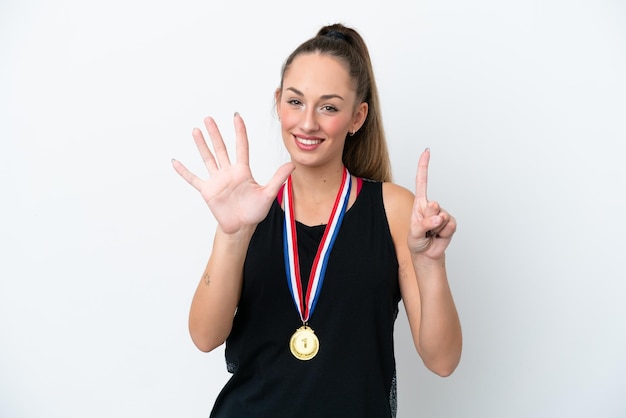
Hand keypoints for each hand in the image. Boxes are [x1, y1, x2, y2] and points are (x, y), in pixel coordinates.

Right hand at [172, 113, 294, 233]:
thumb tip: (292, 165)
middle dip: (215, 133)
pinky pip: (193, 179)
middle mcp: (228, 172)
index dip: (239, 131)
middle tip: (209, 118)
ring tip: (196, 131)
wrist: (241, 227)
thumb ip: (278, 178)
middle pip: (221, 148)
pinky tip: (175, 161)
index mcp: (242, 171)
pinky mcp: (207, 190)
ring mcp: (217, 180)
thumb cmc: (255, 212)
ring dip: (201, 145)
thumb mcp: (268, 194)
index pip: (241, 146)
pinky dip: (184, 171)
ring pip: (207, 158)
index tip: (236, 116)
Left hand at [408, 149, 455, 258]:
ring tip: (431, 234)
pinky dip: (443, 234)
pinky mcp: (451, 222)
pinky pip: (449, 226)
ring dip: (435, 229)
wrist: (427, 253)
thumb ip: (424, 223)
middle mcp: (431, 206)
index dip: (424, 166)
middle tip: (425, 229)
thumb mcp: (415, 232)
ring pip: (442, 218)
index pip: (422, 181)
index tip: (427, 152)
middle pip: (433, 206)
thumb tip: (438, 215)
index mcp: (420, 203)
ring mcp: (442, 213)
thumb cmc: (417, 240)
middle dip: (428, 220)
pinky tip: (439, 236)